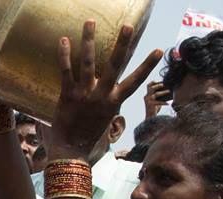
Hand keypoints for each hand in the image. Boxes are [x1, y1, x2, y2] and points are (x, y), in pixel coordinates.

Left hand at [42, 20, 161, 159]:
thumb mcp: (103, 121)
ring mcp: (85, 94)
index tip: (158, 51)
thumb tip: (109, 99)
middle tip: (128, 26)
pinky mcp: (67, 96)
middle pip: (115, 65)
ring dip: (90, 40)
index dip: (147, 66)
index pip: (135, 81)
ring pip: (89, 62)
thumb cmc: (86, 138)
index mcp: (113, 102)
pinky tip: (64, 39)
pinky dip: (65, 54)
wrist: (70, 152)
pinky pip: (66, 71)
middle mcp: (102, 96)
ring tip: (90, 22)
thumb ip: (106, 106)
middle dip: (122, 44)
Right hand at [143, 81, 170, 118]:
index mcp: (147, 95)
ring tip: (169, 91)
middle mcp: (146, 97)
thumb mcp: (157, 100)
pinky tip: (168, 104)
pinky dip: (164, 103)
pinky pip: (158, 102)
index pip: (148, 85)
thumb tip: (169, 89)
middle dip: (158, 85)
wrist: (150, 118)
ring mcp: (148, 101)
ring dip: (163, 92)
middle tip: (164, 84)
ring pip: (156, 94)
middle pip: (151, 87)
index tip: (161, 81)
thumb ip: (159, 95)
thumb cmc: (155, 109)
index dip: (153, 82)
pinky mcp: (151, 105)